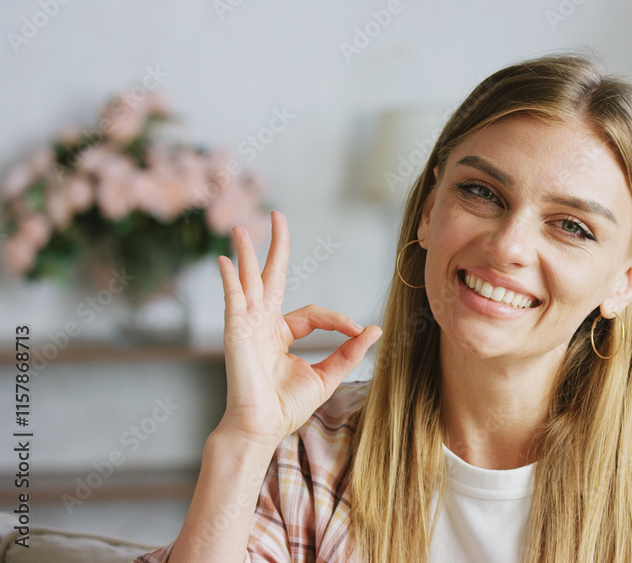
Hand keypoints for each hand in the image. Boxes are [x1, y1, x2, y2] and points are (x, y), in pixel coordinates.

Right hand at [213, 211, 381, 447]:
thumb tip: (374, 329)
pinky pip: (233, 301)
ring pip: (249, 282)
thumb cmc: (287, 407)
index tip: (357, 330)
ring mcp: (248, 326)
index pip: (313, 313)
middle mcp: (263, 325)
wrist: (262, 428)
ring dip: (247, 254)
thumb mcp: (326, 376)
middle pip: (271, 278)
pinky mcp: (236, 334)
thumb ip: (348, 352)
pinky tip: (226, 261)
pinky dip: (230, 280)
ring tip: (243, 228)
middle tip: (278, 216)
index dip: (338, 319)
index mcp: (282, 334)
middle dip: (276, 248)